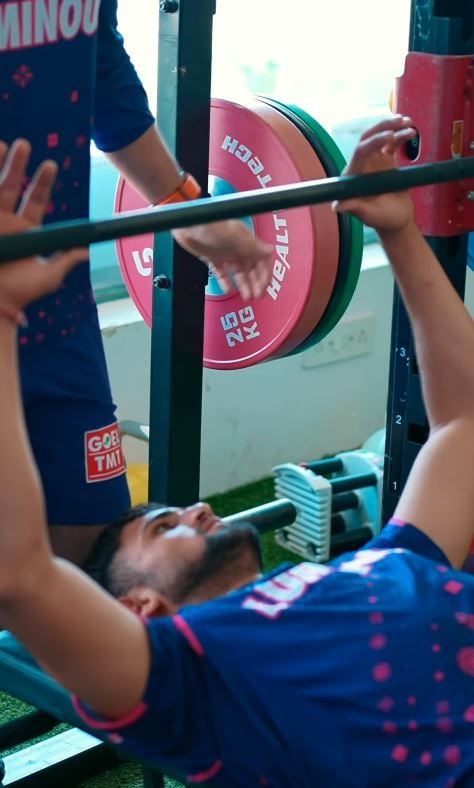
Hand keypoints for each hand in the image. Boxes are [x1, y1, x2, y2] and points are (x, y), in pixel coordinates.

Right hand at [0, 139, 87, 323]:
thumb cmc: (21, 294)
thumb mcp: (49, 276)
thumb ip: (66, 260)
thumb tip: (86, 251)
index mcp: (26, 231)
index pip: (36, 200)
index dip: (43, 183)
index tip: (50, 165)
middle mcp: (7, 222)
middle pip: (12, 187)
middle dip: (18, 166)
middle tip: (24, 145)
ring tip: (3, 146)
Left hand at [172, 220, 272, 299]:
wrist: (186, 222)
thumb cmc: (209, 222)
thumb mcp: (234, 235)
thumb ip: (252, 245)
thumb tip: (270, 250)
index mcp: (246, 240)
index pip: (261, 259)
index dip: (264, 274)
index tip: (264, 287)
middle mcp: (237, 247)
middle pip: (252, 268)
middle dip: (256, 283)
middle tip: (257, 296)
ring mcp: (224, 252)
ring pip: (238, 272)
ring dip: (244, 285)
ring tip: (247, 297)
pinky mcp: (212, 257)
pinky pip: (221, 272)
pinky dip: (226, 281)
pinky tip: (229, 289)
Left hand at [333, 116, 417, 234]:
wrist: (398, 221)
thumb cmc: (383, 220)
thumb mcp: (369, 215)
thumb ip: (355, 208)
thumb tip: (336, 206)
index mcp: (354, 176)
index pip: (360, 152)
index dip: (374, 142)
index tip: (391, 137)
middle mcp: (361, 165)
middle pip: (368, 138)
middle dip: (383, 127)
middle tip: (400, 121)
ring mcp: (373, 161)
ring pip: (380, 137)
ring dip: (393, 127)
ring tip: (409, 124)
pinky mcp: (386, 160)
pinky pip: (392, 143)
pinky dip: (401, 135)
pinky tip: (411, 132)